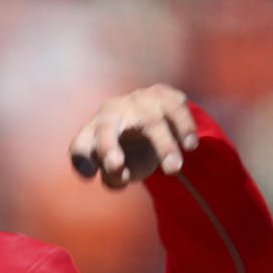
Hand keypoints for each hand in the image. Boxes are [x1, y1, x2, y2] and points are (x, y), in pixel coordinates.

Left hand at [69, 84, 197, 188]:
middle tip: (114, 167)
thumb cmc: (129, 152)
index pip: (81, 146)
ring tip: (173, 170)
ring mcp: (137, 100)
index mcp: (93, 132)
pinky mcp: (163, 95)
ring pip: (150, 121)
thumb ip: (114, 177)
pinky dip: (184, 126)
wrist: (151, 119)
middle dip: (107, 146)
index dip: (82, 160)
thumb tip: (120, 174)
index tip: (89, 175)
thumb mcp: (119, 169)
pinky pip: (175, 107)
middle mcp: (111, 112)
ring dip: (163, 146)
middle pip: (105, 127)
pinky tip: (190, 145)